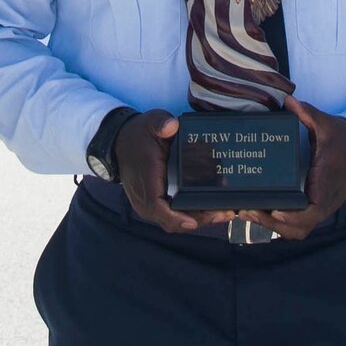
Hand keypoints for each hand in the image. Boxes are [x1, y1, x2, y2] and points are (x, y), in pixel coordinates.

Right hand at [114, 109, 235, 233]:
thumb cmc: (139, 135)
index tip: (193, 221)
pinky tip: (211, 210)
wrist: (121, 142)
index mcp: (146, 181)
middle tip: (224, 213)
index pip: (158, 207)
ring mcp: (149, 206)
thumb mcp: (151, 122)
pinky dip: (192, 216)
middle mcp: (145, 200)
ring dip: (198, 220)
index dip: (176, 218)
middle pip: (172, 221)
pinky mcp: (155, 205)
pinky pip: (173, 217)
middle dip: (199, 220)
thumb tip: (172, 126)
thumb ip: (161, 123)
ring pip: (174, 222)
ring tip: (224, 213)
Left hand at [240, 98, 345, 240]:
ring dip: (275, 227)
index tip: (276, 211)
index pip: (313, 209)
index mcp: (327, 182)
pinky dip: (282, 225)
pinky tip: (262, 214)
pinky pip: (299, 225)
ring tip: (250, 213)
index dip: (294, 216)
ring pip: (299, 230)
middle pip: (301, 227)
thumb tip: (289, 101)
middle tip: (248, 211)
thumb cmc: (344, 139)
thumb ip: (308, 114)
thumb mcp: (327, 124)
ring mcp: (322, 207)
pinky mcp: (317, 208)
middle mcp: (325, 200)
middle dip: (274, 224)